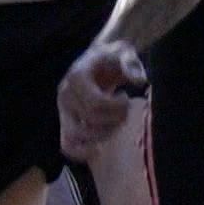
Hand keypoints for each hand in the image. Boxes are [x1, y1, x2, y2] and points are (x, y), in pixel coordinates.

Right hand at [58, 38, 147, 161]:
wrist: (100, 60)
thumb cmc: (113, 57)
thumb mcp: (124, 52)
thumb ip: (131, 64)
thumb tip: (139, 81)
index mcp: (76, 77)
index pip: (95, 104)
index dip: (115, 107)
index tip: (126, 97)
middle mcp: (65, 94)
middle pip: (88, 122)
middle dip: (113, 121)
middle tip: (124, 111)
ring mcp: (63, 110)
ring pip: (76, 137)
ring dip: (102, 136)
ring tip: (114, 123)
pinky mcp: (65, 122)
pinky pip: (67, 145)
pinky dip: (82, 152)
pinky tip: (100, 148)